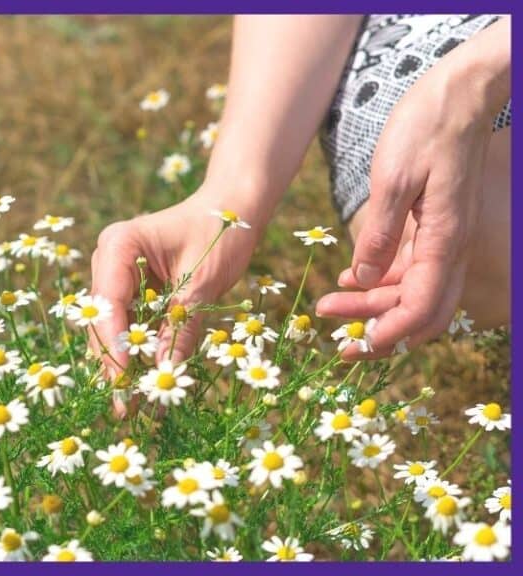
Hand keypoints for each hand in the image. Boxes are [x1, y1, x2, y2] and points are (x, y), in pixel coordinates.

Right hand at [90, 185, 262, 414]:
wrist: (233, 206)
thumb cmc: (221, 231)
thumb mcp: (204, 281)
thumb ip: (181, 325)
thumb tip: (163, 372)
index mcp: (118, 245)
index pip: (109, 304)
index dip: (116, 346)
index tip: (125, 383)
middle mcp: (108, 259)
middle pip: (104, 321)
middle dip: (115, 363)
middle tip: (125, 407)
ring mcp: (116, 274)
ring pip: (113, 328)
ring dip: (124, 363)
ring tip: (134, 404)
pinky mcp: (131, 288)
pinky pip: (129, 324)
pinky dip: (138, 350)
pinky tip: (146, 381)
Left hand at [315, 55, 499, 358]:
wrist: (456, 94)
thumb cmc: (425, 128)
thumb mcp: (393, 179)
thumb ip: (379, 233)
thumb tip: (360, 280)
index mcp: (443, 241)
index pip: (418, 309)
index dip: (387, 336)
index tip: (353, 347)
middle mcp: (448, 247)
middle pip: (417, 311)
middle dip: (378, 331)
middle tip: (335, 341)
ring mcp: (442, 238)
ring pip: (411, 293)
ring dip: (373, 307)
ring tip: (330, 308)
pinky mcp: (432, 227)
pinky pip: (409, 270)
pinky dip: (380, 282)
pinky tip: (348, 280)